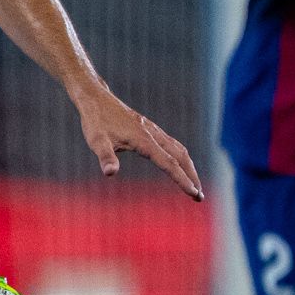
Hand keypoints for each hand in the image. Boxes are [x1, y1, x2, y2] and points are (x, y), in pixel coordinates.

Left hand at [72, 82, 205, 198]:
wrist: (96, 98)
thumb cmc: (95, 121)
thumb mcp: (96, 141)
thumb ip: (105, 157)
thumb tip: (110, 173)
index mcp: (144, 141)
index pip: (169, 164)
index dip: (182, 180)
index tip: (194, 194)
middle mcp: (153, 134)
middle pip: (180, 157)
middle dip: (192, 177)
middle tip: (200, 197)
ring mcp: (153, 130)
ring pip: (179, 149)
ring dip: (188, 167)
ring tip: (194, 184)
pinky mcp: (149, 128)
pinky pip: (171, 143)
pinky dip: (180, 156)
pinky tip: (179, 163)